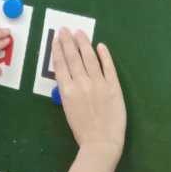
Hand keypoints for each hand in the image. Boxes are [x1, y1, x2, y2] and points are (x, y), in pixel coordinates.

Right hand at [52, 29, 125, 154]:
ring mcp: (98, 83)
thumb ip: (69, 92)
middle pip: (73, 57)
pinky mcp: (113, 86)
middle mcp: (81, 83)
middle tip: (65, 29)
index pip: (61, 65)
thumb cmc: (82, 131)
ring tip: (80, 32)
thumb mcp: (68, 110)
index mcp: (67, 90)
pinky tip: (100, 46)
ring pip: (89, 58)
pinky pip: (108, 67)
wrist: (101, 142)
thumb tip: (70, 78)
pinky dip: (104, 55)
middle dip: (68, 41)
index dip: (58, 50)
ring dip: (84, 43)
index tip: (57, 39)